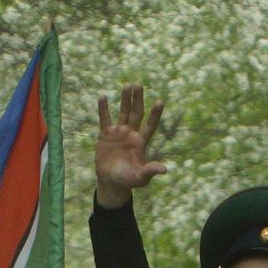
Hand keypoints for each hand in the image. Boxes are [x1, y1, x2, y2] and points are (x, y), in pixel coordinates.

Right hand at [95, 83, 167, 207]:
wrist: (111, 182)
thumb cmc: (128, 180)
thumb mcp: (140, 177)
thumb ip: (150, 171)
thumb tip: (165, 170)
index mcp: (141, 142)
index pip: (150, 125)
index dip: (155, 114)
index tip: (160, 102)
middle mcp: (131, 133)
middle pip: (136, 113)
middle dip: (138, 100)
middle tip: (139, 85)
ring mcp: (118, 132)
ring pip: (123, 112)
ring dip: (125, 99)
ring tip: (127, 85)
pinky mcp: (105, 134)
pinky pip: (105, 119)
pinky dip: (103, 108)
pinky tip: (103, 96)